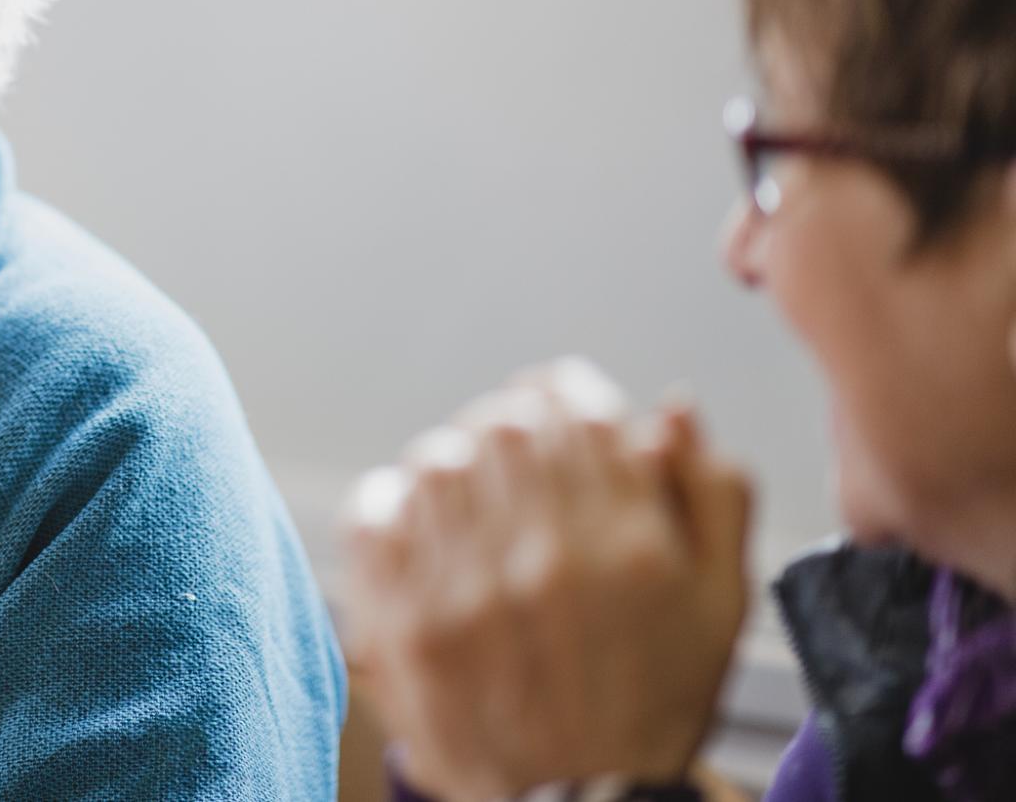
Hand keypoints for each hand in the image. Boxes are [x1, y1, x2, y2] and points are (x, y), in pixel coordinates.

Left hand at [338, 358, 752, 801]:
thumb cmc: (654, 702)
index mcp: (630, 547)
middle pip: (505, 426)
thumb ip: (708, 493)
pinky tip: (420, 521)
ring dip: (456, 461)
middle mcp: (546, 561)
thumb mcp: (720, 602)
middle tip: (517, 448)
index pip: (577, 410)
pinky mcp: (404, 627)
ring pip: (439, 460)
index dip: (565, 394)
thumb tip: (671, 408)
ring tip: (473, 491)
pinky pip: (376, 515)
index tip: (560, 405)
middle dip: (514, 423)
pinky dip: (393, 502)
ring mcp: (466, 594)